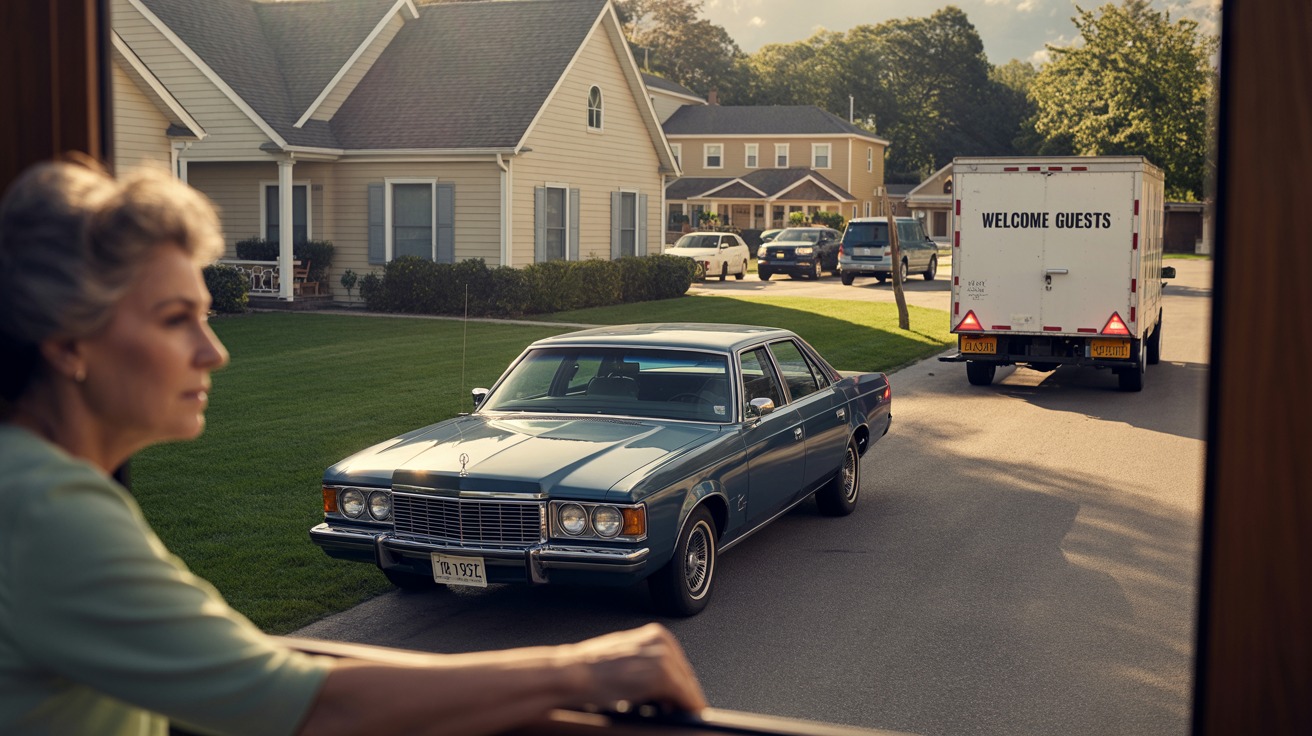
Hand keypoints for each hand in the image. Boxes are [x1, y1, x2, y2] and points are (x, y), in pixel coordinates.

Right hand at [561, 623, 706, 713]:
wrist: (572, 673)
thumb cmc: (589, 667)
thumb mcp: (626, 659)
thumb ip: (647, 664)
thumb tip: (663, 685)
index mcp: (656, 634)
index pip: (680, 664)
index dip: (683, 686)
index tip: (684, 700)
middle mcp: (663, 641)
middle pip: (687, 676)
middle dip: (684, 696)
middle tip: (683, 712)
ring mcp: (663, 657)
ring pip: (689, 688)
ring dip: (684, 704)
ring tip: (675, 714)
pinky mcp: (661, 676)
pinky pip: (686, 698)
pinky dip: (686, 710)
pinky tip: (682, 716)